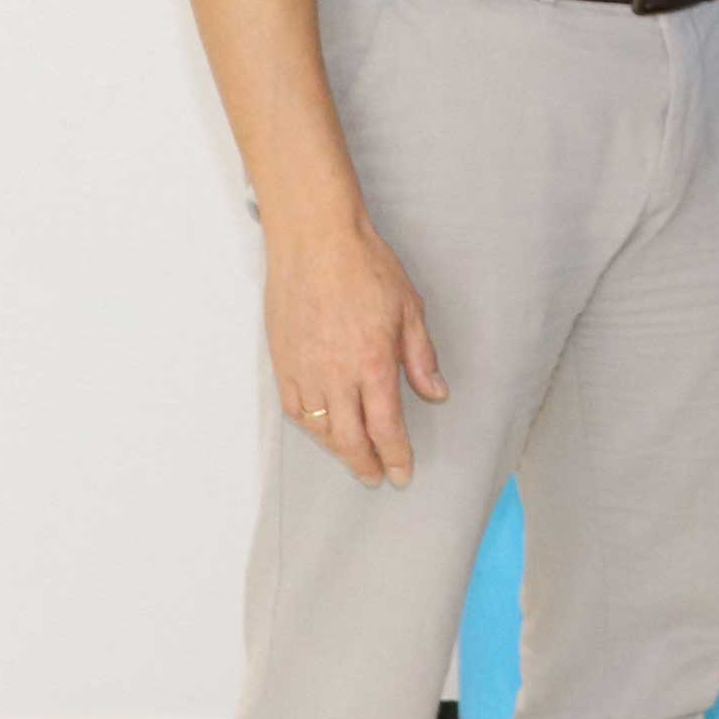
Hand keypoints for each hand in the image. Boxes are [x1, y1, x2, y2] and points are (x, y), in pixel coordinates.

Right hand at [265, 217, 446, 486]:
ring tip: (353, 456)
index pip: (386, 426)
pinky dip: (310, 425)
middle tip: (376, 476)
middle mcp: (336, 375)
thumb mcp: (410, 309)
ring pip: (319, 427)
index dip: (395, 455)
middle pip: (349, 438)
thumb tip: (436, 393)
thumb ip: (421, 357)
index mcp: (373, 364)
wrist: (316, 242)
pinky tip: (322, 427)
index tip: (402, 473)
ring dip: (337, 448)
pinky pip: (295, 407)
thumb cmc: (366, 268)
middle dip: (365, 463)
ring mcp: (305, 370)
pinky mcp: (283, 361)